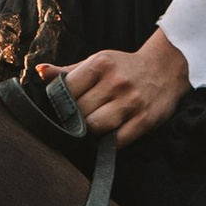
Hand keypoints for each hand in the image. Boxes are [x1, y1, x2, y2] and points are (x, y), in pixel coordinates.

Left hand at [58, 29, 189, 142]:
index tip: (69, 105)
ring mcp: (131, 102)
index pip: (68, 90)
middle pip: (80, 112)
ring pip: (95, 128)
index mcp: (101, 63)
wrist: (165, 69)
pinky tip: (109, 134)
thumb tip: (40, 71)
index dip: (65, 102)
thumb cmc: (124, 68)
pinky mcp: (144, 121)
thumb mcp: (97, 62)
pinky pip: (116, 142)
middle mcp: (116, 82)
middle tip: (83, 117)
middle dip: (78, 118)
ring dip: (91, 131)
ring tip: (95, 125)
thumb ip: (69, 71)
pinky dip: (108, 143)